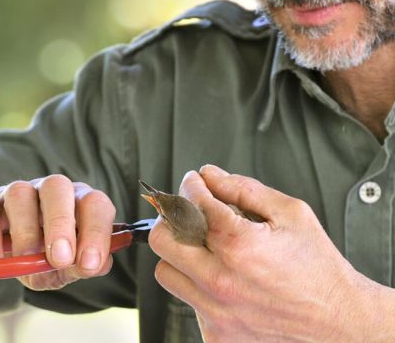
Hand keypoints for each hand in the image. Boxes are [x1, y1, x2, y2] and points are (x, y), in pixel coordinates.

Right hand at [0, 174, 114, 289]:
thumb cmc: (40, 258)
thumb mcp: (62, 269)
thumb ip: (79, 267)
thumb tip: (97, 265)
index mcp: (77, 202)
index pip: (95, 204)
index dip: (96, 231)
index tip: (90, 263)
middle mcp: (49, 190)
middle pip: (57, 187)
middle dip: (60, 224)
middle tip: (60, 259)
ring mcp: (15, 192)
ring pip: (20, 194)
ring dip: (25, 232)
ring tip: (24, 261)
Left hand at [149, 165, 374, 341]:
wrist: (339, 324)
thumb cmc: (319, 270)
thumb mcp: (291, 214)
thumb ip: (244, 189)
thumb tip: (211, 175)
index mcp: (240, 246)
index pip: (192, 203)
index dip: (190, 185)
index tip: (193, 183)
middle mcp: (221, 281)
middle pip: (162, 240)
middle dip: (172, 219)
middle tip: (186, 215)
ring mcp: (215, 311)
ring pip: (166, 272)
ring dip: (180, 255)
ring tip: (205, 251)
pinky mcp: (216, 333)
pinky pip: (186, 301)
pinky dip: (197, 286)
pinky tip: (221, 280)